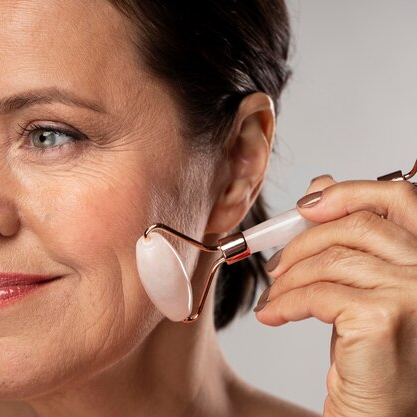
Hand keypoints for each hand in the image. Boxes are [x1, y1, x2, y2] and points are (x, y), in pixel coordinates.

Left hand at [254, 175, 416, 416]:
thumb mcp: (363, 286)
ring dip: (289, 277)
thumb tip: (320, 184)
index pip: (400, 198)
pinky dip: (285, 302)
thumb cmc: (374, 353)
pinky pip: (316, 292)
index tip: (305, 206)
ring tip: (273, 296)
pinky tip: (273, 315)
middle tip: (276, 265)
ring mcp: (412, 291)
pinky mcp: (381, 316)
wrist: (379, 411)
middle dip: (303, 241)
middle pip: (356, 225)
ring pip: (330, 259)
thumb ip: (350, 238)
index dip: (349, 192)